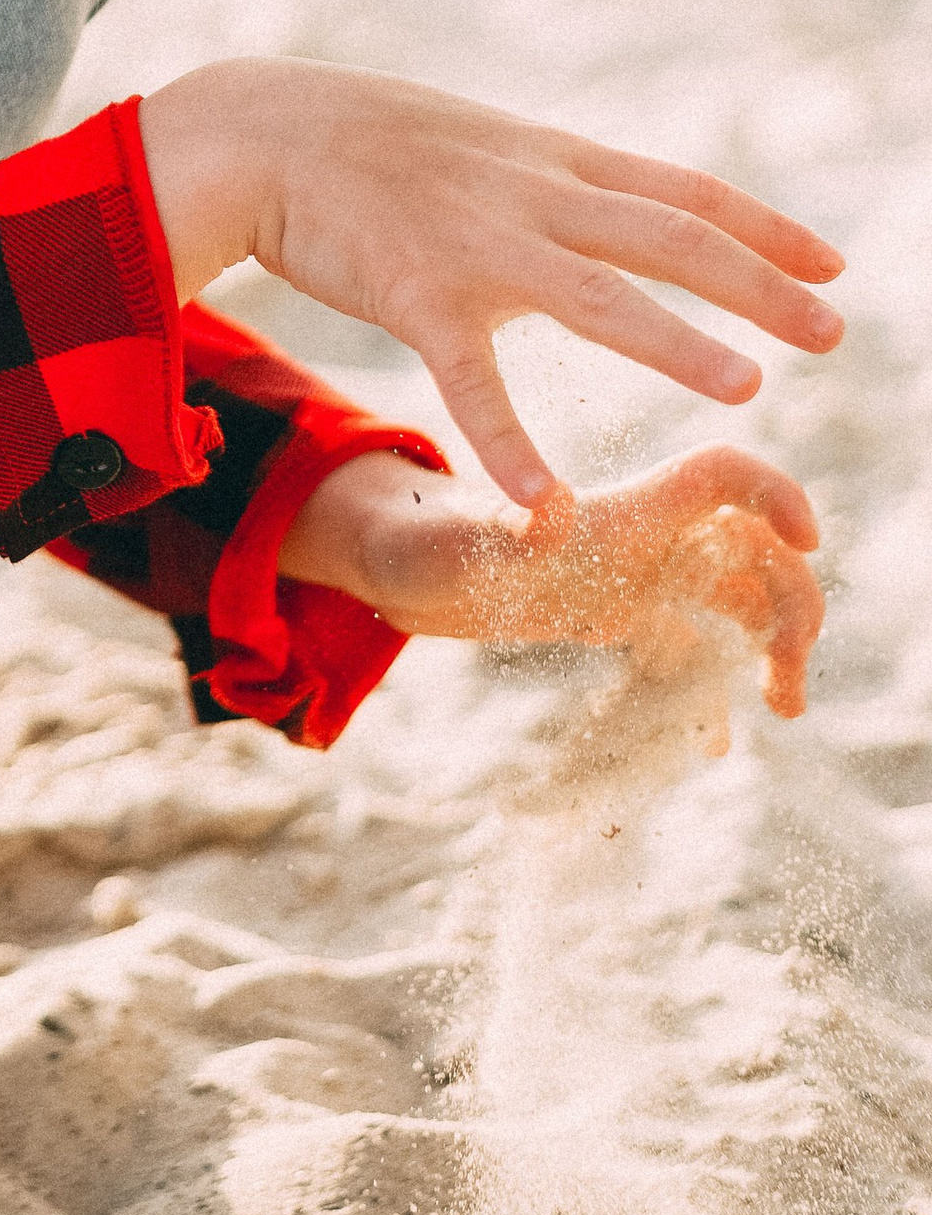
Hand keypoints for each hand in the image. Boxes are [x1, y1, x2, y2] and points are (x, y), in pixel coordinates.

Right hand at [136, 61, 842, 503]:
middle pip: (670, 237)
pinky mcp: (414, 295)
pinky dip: (511, 444)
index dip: (765, 227)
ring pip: (598, 297)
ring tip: (750, 388)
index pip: (683, 190)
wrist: (258, 131)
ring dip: (678, 342)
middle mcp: (532, 195)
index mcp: (551, 160)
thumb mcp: (478, 140)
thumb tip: (605, 195)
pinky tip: (551, 506)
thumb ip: (544, 176)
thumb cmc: (361, 140)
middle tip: (833, 332)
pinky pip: (475, 382)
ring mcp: (477, 243)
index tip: (834, 263)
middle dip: (760, 285)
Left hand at [279, 443, 822, 717]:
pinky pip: (690, 644)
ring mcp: (639, 573)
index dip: (774, 493)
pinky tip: (716, 739)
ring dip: (773, 642)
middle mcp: (646, 535)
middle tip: (786, 684)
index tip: (809, 538)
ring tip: (783, 706)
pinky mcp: (621, 612)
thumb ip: (505, 533)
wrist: (404, 568)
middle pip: (753, 549)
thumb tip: (548, 522)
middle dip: (791, 604)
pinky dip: (712, 685)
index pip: (721, 475)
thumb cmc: (429, 542)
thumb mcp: (463, 544)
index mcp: (625, 509)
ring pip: (739, 596)